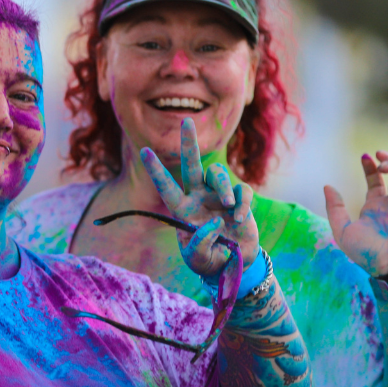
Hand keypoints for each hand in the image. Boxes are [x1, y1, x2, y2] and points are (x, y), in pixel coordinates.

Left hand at [140, 118, 259, 277]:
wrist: (234, 265)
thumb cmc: (209, 260)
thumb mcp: (197, 259)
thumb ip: (199, 244)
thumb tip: (212, 222)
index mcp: (183, 210)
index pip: (167, 188)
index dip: (156, 170)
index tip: (145, 151)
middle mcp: (199, 197)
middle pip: (193, 165)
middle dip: (189, 143)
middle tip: (186, 121)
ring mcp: (220, 197)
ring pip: (219, 175)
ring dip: (223, 188)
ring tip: (227, 207)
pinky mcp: (240, 201)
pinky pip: (242, 191)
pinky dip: (242, 204)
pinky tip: (238, 221)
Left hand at [324, 151, 387, 275]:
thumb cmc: (366, 253)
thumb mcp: (342, 230)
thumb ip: (334, 208)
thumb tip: (327, 186)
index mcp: (374, 208)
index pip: (374, 181)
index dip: (370, 167)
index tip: (364, 156)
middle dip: (386, 160)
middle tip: (376, 154)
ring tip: (384, 165)